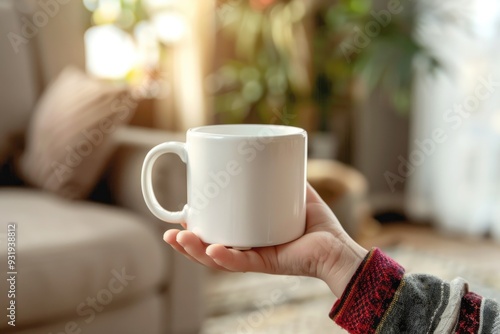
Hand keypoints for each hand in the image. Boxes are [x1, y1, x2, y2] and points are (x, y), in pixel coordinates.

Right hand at [163, 183, 367, 296]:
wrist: (338, 246)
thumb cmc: (316, 223)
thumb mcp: (292, 191)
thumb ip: (279, 172)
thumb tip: (264, 148)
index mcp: (246, 235)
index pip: (213, 234)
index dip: (194, 229)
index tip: (180, 216)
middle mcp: (247, 249)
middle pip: (208, 248)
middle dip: (185, 243)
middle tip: (170, 232)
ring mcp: (255, 257)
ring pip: (217, 259)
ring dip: (194, 251)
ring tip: (180, 238)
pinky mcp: (268, 264)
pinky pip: (242, 264)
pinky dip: (225, 258)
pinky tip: (211, 250)